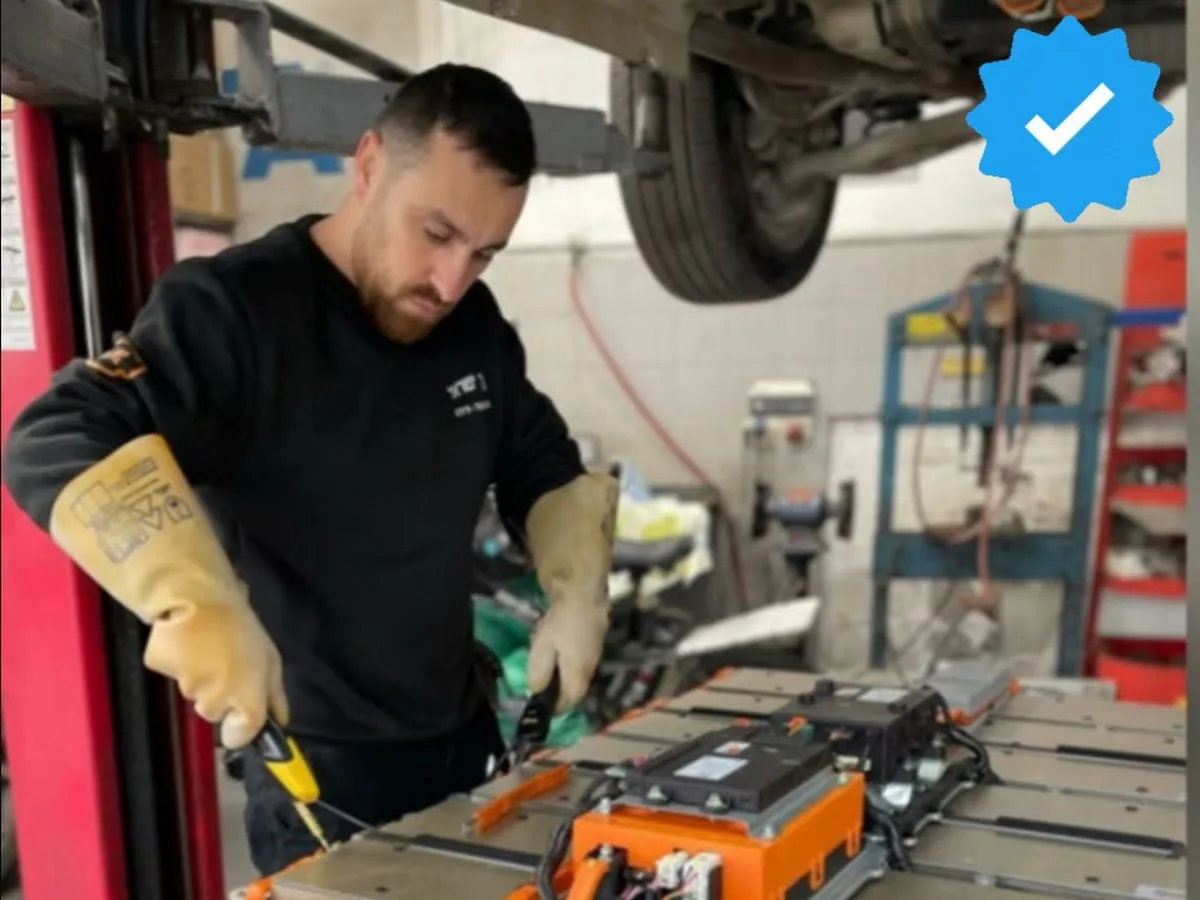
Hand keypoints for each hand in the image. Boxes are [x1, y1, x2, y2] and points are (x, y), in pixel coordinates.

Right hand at [143, 596, 288, 748]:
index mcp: (245, 697)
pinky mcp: (160, 671)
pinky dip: (177, 662)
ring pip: (193, 694)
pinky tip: (186, 642)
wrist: (202, 595)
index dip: (240, 727)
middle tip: (225, 662)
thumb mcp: (270, 658)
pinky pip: (172, 675)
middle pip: (214, 712)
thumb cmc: (243, 627)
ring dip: (200, 676)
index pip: (239, 736)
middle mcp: (214, 700)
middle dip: (221, 693)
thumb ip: (274, 695)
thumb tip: (281, 721)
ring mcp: (184, 687)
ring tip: (207, 647)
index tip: (240, 710)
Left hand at [526, 600, 608, 713]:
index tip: (538, 704)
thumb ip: (538, 674)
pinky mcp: (594, 642)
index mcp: (577, 677)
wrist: (585, 594)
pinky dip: (566, 661)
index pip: (567, 704)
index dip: (553, 708)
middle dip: (557, 691)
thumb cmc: (561, 624)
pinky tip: (556, 648)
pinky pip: (579, 661)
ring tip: (545, 664)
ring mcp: (595, 655)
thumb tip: (535, 692)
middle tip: (539, 684)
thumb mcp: (542, 650)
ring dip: (562, 675)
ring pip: (576, 675)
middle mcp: (590, 670)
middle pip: (573, 690)